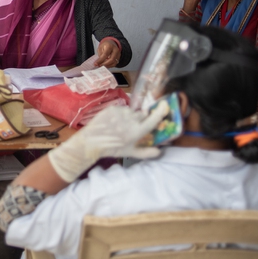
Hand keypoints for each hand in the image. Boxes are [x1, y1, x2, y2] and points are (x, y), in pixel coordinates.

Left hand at [47, 105, 166, 182]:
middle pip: (142, 115)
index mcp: (138, 131)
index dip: (160, 111)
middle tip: (133, 127)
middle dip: (141, 119)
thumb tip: (159, 152)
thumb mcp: (130, 153)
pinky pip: (121, 109)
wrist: (92, 141)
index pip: (153, 118)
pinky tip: (114, 121)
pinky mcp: (113, 108)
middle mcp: (131, 119)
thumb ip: (146, 152)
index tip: (165, 105)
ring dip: (130, 116)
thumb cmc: (113, 148)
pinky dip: (121, 114)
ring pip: (132, 111)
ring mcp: (121, 112)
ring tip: (121, 125)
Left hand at [95, 39, 119, 67]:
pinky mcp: (118, 58)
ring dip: (107, 65)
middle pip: (111, 59)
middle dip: (104, 64)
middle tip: (99, 65)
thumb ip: (100, 54)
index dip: (100, 60)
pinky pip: (114, 64)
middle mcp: (115, 50)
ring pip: (114, 62)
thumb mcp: (100, 48)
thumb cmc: (105, 46)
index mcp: (110, 46)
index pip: (105, 54)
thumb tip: (99, 62)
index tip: (96, 64)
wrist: (111, 43)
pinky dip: (109, 66)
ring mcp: (118, 54)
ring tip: (101, 66)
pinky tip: (105, 65)